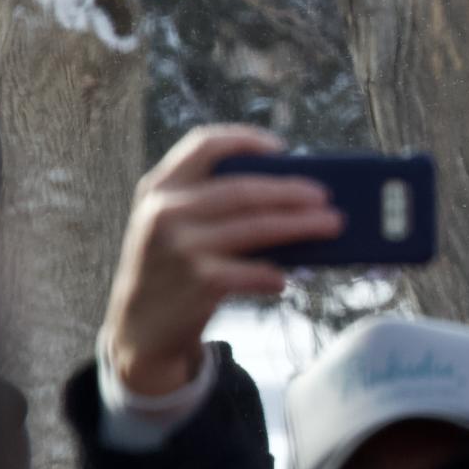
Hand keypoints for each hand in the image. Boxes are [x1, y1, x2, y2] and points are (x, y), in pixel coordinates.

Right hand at [102, 126, 340, 395]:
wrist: (138, 328)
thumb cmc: (171, 268)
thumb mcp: (172, 226)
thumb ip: (209, 204)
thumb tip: (290, 194)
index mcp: (159, 188)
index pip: (203, 146)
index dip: (245, 140)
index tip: (280, 149)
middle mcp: (166, 213)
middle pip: (244, 190)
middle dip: (291, 191)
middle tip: (325, 196)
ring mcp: (182, 248)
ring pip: (257, 227)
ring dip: (301, 226)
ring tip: (330, 225)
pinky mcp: (199, 283)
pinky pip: (253, 271)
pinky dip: (274, 274)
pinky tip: (284, 278)